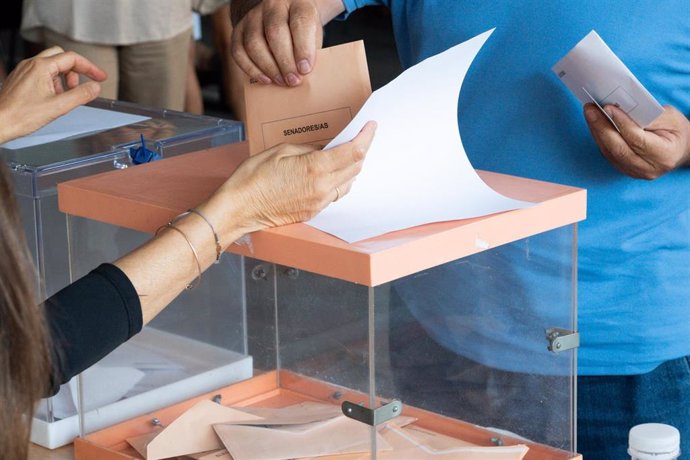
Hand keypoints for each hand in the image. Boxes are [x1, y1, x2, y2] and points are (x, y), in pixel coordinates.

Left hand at [0, 47, 106, 143]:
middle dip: (76, 71)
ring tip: (66, 96)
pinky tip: (53, 98)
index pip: (72, 58)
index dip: (90, 68)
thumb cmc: (21, 116)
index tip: (100, 77)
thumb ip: (80, 95)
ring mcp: (24, 71)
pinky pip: (41, 74)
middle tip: (82, 87)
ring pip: (51, 66)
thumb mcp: (58, 107)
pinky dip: (53, 82)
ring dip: (64, 78)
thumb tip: (95, 87)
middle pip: (62, 57)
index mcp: (41, 67)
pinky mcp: (20, 79)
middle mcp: (31, 65)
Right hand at [222, 121, 376, 231]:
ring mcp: (319, 203)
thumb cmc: (253, 178)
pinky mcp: (313, 212)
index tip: (371, 126)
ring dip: (353, 167)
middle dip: (362, 150)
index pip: (354, 151)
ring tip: (347, 153)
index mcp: (315, 169)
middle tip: (361, 136)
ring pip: (349, 183)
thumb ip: (309, 149)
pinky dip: (340, 181)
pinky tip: (333, 172)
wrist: (240, 208)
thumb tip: (325, 149)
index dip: (367, 137)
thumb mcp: (281, 151)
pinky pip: (336, 194)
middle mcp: (322, 188)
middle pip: (356, 167)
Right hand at [230, 0, 343, 86]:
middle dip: (285, 61)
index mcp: (298, 3)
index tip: (305, 69)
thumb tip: (303, 75)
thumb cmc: (301, 30)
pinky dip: (251, 68)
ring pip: (254, 42)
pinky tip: (265, 79)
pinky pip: (238, 50)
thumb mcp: (313, 34)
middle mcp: (273, 5)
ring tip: (281, 81)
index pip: (300, 22)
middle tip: (293, 80)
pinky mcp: (239, 28)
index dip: (303, 48)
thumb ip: (309, 51)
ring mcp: (253, 15)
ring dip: (268, 67)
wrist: (282, 16)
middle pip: (274, 32)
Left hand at [584, 103, 689, 178]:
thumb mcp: (670, 118)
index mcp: (664, 155)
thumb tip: (621, 109)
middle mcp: (648, 168)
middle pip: (618, 149)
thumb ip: (648, 116)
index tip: (608, 107)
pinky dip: (599, 138)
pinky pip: (608, 154)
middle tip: (590, 109)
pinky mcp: (624, 169)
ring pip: (609, 152)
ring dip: (596, 131)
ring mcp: (634, 172)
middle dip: (601, 126)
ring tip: (590, 113)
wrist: (680, 149)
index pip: (637, 140)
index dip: (621, 123)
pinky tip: (594, 123)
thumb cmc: (676, 130)